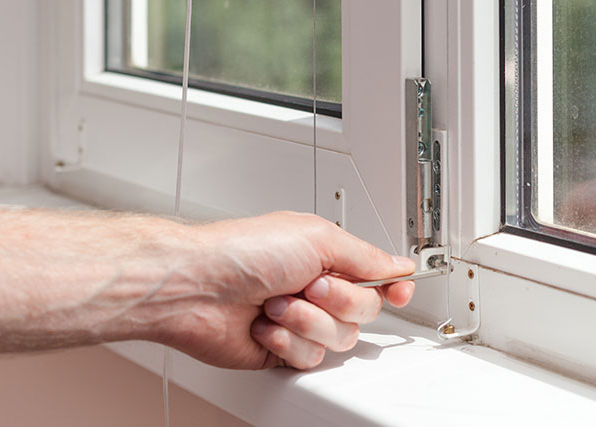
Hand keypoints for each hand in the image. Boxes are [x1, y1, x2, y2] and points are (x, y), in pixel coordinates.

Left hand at [154, 211, 415, 369]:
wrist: (196, 288)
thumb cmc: (242, 251)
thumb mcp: (318, 238)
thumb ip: (365, 257)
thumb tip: (397, 264)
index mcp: (325, 256)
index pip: (375, 276)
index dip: (392, 286)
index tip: (399, 290)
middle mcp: (314, 289)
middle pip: (364, 311)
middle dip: (337, 301)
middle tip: (309, 286)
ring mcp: (298, 321)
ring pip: (337, 338)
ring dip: (306, 321)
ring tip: (276, 305)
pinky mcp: (281, 350)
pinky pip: (309, 358)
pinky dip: (286, 342)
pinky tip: (264, 326)